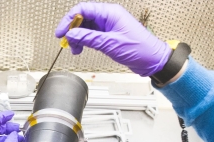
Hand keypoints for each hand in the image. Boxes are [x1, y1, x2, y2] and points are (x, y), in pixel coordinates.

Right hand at [55, 3, 171, 76]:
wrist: (152, 60)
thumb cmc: (139, 49)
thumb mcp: (110, 44)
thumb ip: (89, 38)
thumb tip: (72, 34)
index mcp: (110, 13)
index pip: (83, 9)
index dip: (69, 20)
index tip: (61, 32)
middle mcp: (108, 17)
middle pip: (83, 18)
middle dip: (72, 30)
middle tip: (67, 42)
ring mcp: (108, 26)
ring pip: (86, 27)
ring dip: (78, 38)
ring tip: (75, 49)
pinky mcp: (109, 36)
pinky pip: (92, 35)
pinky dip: (84, 42)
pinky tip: (81, 48)